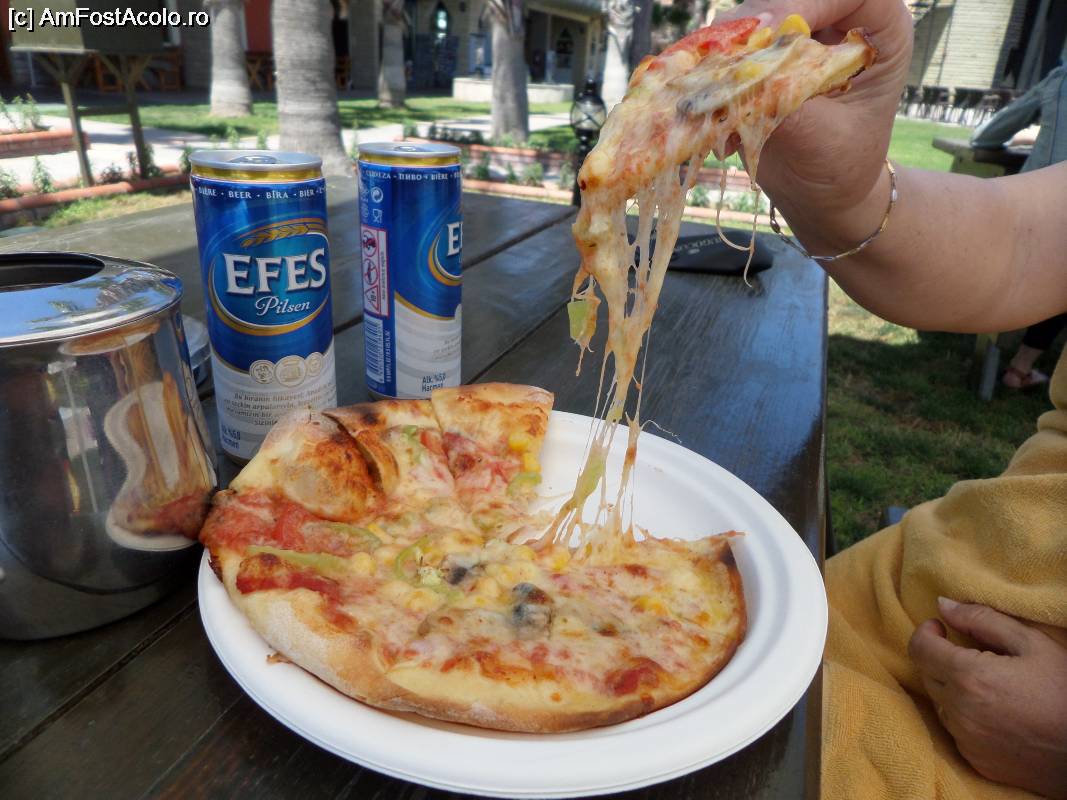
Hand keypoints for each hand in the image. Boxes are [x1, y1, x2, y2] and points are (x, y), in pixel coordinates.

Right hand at [717, 0, 914, 251]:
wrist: (821, 193)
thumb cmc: (842, 167)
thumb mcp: (826, 141)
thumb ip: (791, 107)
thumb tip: (748, 79)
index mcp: (878, 30)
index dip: (804, 3)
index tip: (771, 30)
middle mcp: (835, 20)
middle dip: (753, 26)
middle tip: (726, 59)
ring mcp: (795, 34)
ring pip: (749, 18)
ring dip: (725, 52)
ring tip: (714, 92)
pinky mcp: (761, 54)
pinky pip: (728, 47)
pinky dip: (713, 72)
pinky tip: (712, 107)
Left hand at [908, 597, 1066, 798]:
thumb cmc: (1064, 690)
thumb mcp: (1031, 643)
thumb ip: (981, 619)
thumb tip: (943, 605)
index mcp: (969, 677)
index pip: (919, 648)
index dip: (926, 632)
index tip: (940, 627)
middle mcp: (959, 711)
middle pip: (926, 674)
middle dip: (940, 658)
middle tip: (971, 655)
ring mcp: (966, 739)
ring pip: (939, 704)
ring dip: (951, 689)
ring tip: (987, 685)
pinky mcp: (975, 761)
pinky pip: (956, 731)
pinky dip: (965, 717)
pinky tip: (994, 712)